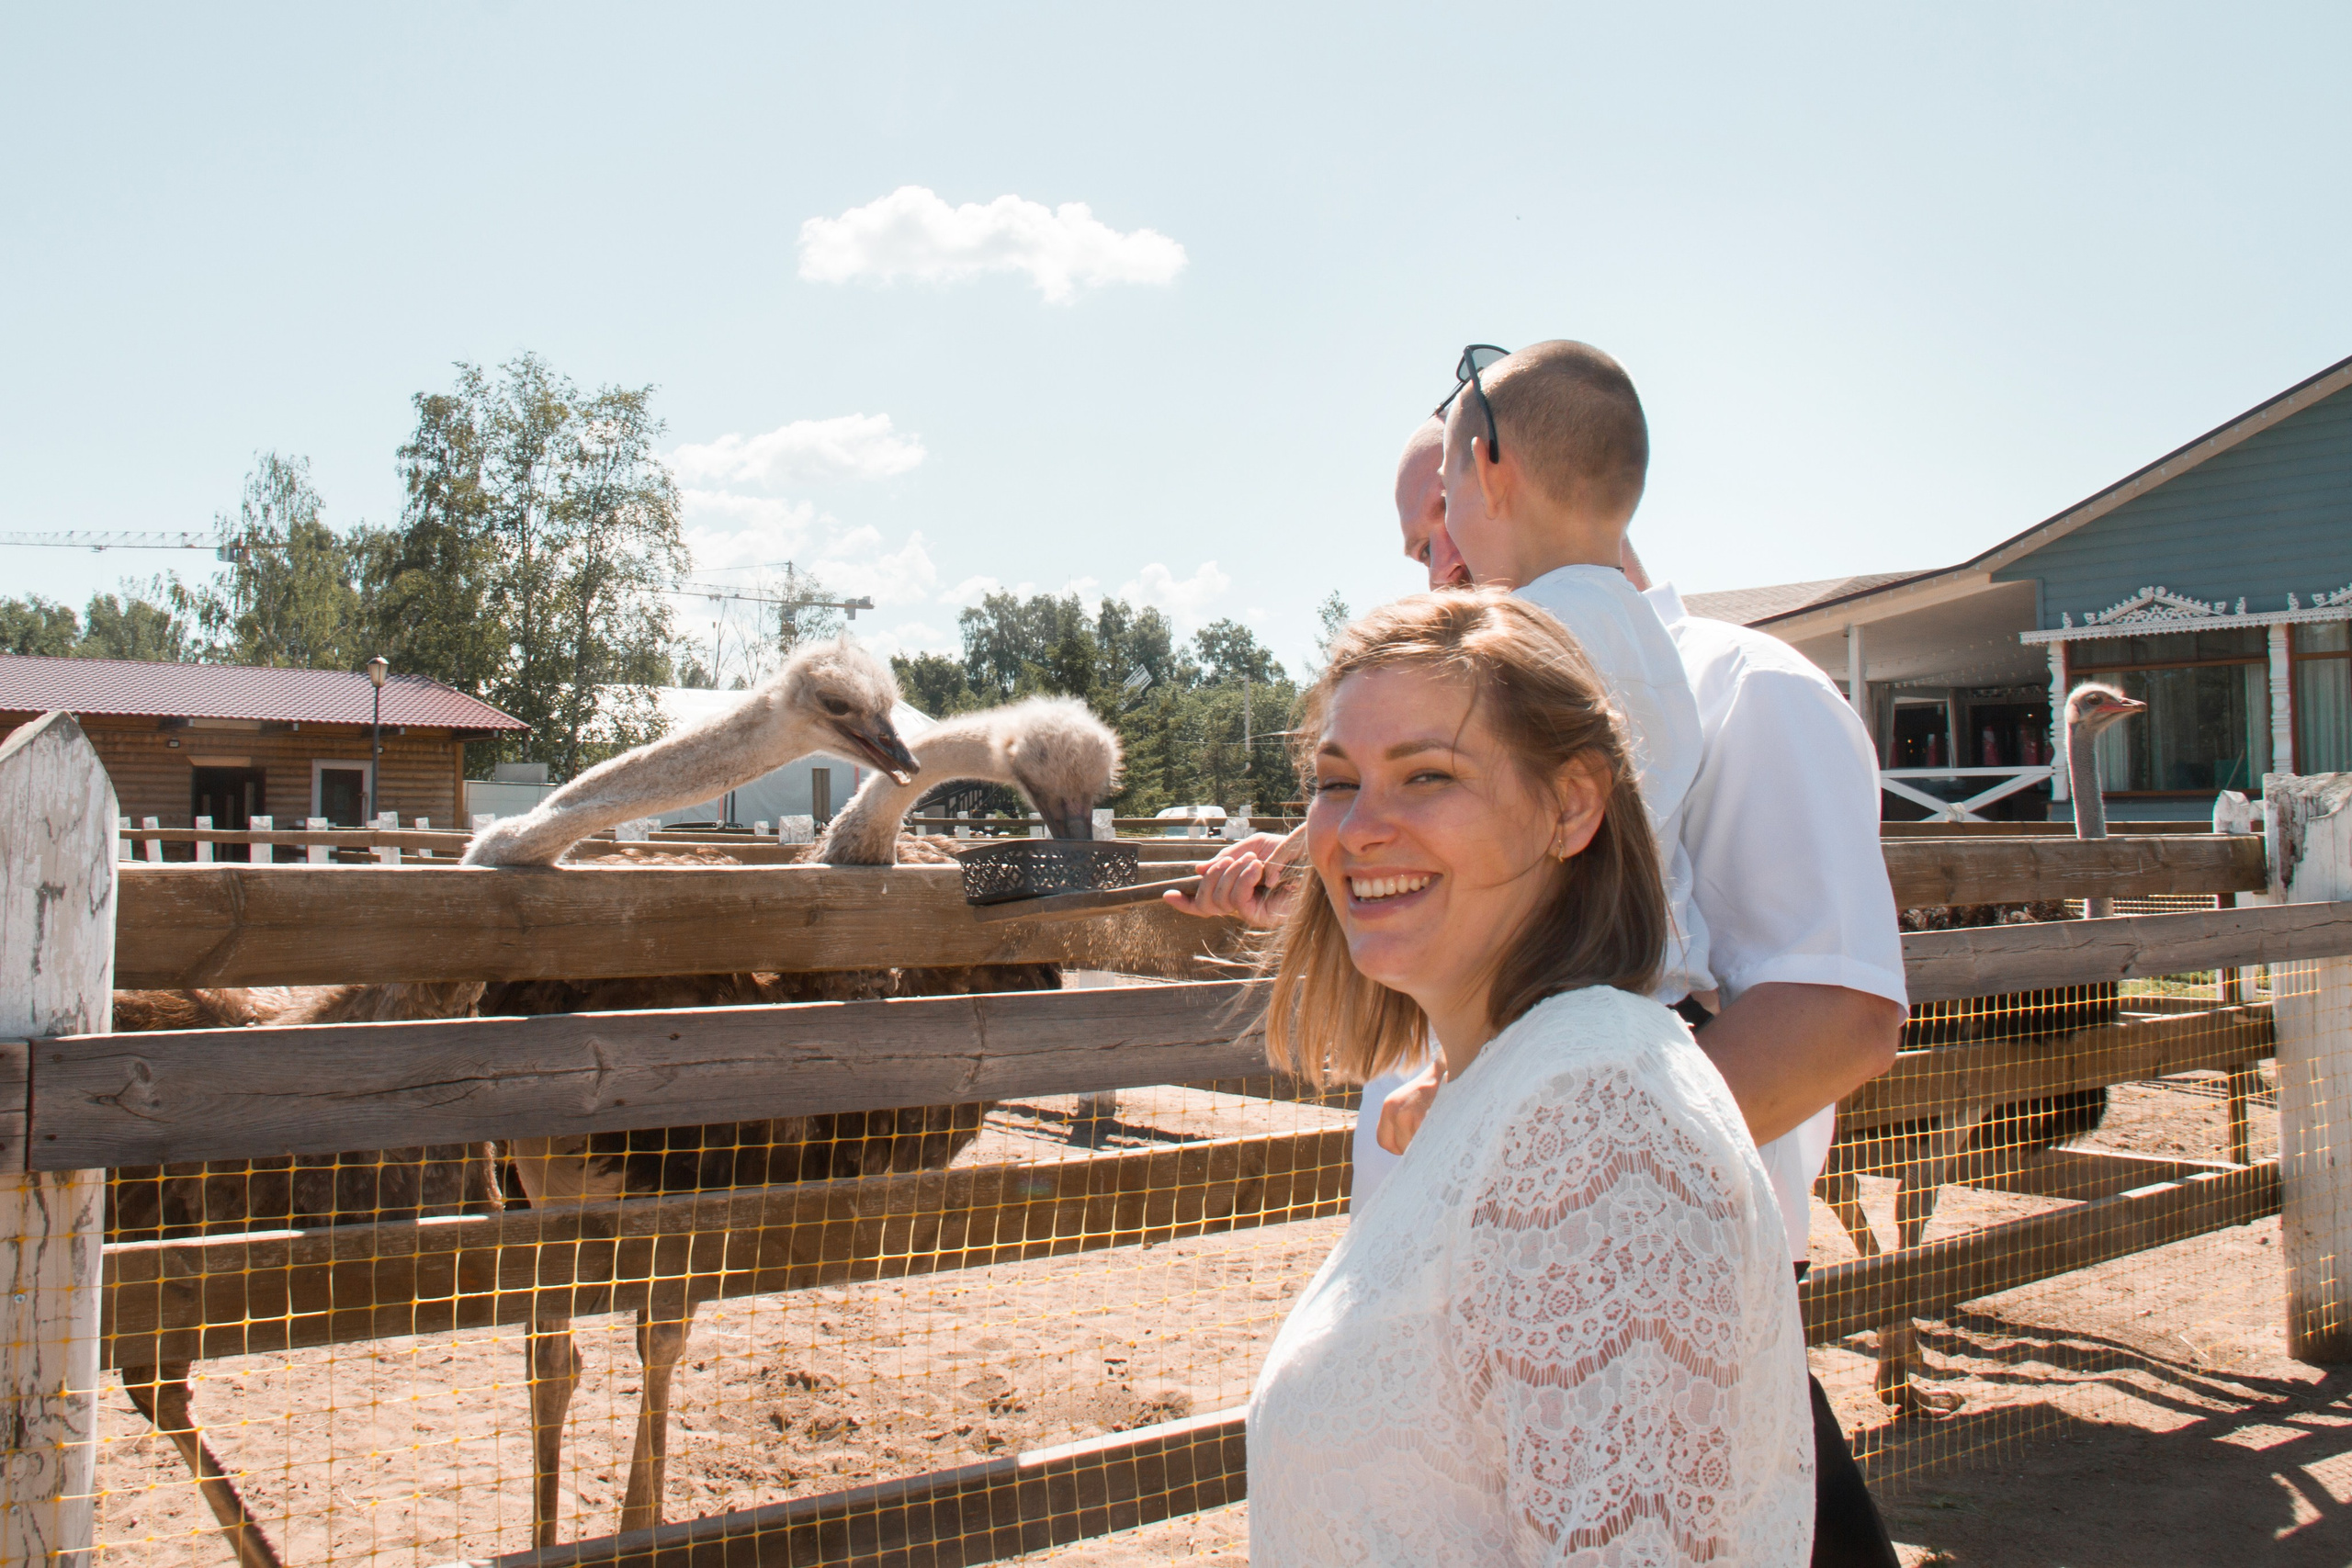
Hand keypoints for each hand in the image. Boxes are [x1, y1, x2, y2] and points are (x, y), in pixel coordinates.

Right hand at [1163, 829, 1299, 926]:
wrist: (1314, 856)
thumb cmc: (1289, 851)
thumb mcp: (1253, 846)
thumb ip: (1227, 857)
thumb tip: (1198, 870)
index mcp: (1236, 889)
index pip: (1205, 903)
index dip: (1185, 902)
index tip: (1168, 895)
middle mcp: (1241, 904)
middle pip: (1206, 903)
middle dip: (1210, 879)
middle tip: (1228, 861)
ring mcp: (1251, 912)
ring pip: (1220, 901)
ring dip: (1230, 875)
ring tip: (1252, 861)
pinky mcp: (1262, 916)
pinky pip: (1238, 900)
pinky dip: (1242, 879)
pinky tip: (1256, 867)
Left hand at [1376, 1061, 1443, 1154]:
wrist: (1450, 1069)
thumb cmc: (1432, 1090)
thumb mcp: (1408, 1101)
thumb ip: (1402, 1122)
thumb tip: (1407, 1151)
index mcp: (1389, 1106)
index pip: (1384, 1141)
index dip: (1398, 1147)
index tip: (1411, 1144)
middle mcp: (1395, 1110)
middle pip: (1400, 1147)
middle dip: (1414, 1148)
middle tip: (1428, 1138)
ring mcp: (1409, 1113)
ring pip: (1414, 1146)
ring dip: (1426, 1144)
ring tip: (1437, 1132)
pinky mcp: (1425, 1116)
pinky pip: (1427, 1140)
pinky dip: (1434, 1139)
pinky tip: (1442, 1130)